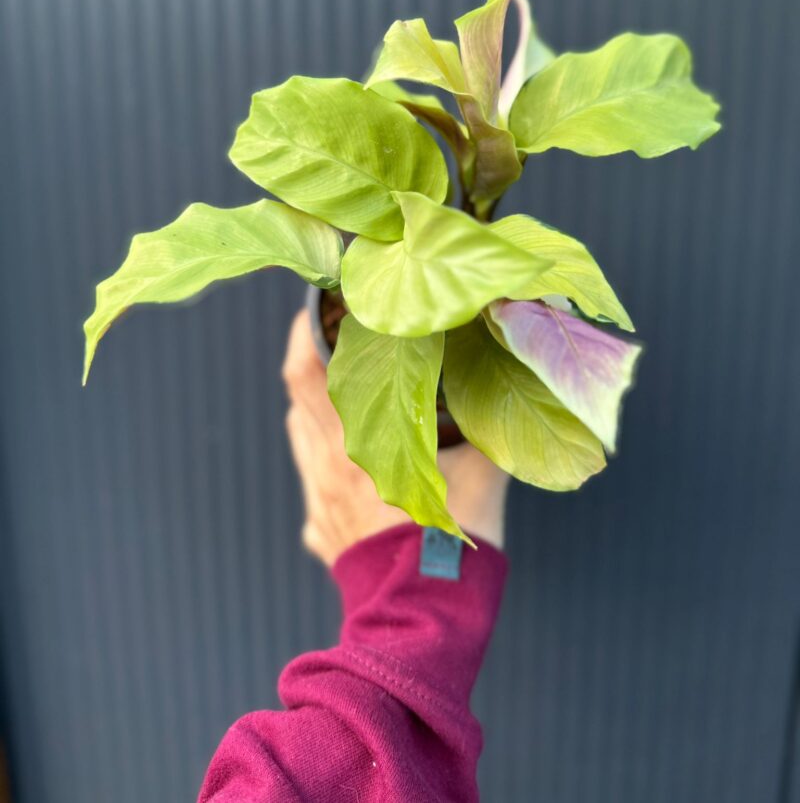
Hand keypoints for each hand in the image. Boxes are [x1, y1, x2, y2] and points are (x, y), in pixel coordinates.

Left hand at [283, 310, 509, 566]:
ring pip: (303, 437)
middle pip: (299, 400)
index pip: (307, 373)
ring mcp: (318, 501)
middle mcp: (325, 468)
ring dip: (318, 408)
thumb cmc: (448, 547)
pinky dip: (325, 453)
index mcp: (354, 445)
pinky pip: (314, 478)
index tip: (318, 305)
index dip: (303, 334)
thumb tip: (512, 386)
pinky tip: (354, 453)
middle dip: (314, 361)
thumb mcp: (480, 477)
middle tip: (339, 335)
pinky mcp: (321, 530)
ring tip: (346, 386)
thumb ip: (490, 428)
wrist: (420, 622)